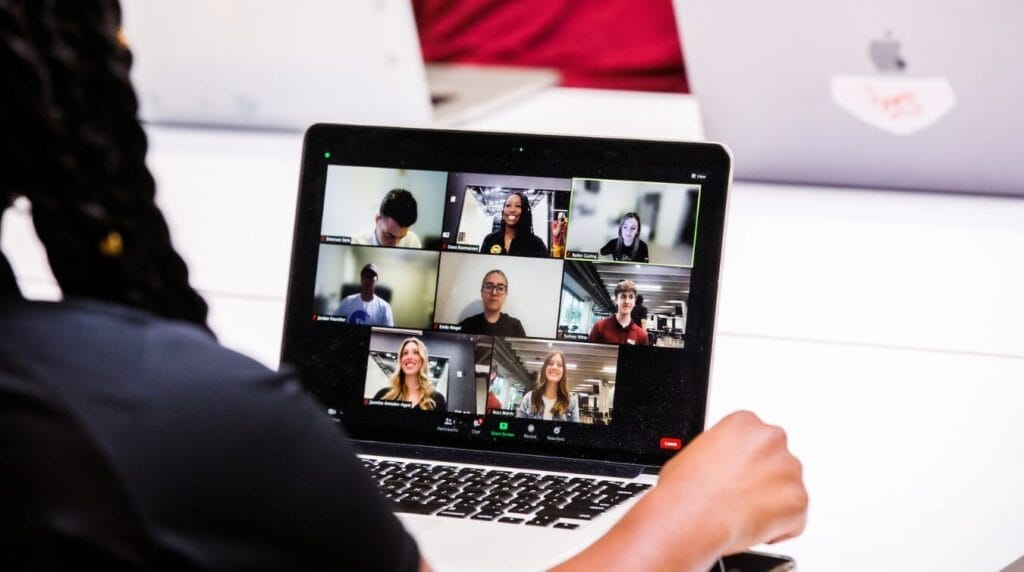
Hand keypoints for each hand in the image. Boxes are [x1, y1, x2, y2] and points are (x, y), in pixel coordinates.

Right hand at [658, 410, 807, 553]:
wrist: (690, 517)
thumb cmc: (686, 489)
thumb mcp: (695, 453)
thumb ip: (721, 453)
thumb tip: (724, 467)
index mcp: (745, 423)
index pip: (757, 441)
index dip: (746, 463)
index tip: (737, 476)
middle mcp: (772, 440)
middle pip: (777, 462)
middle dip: (764, 480)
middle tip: (741, 497)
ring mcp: (789, 469)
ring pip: (788, 490)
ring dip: (772, 503)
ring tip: (743, 514)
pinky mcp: (799, 500)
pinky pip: (795, 519)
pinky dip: (779, 528)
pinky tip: (753, 527)